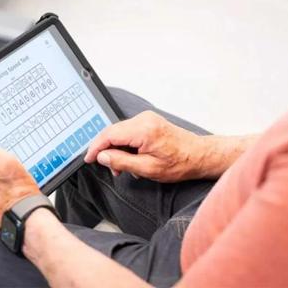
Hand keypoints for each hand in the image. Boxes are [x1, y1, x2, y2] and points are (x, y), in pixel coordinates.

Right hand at [84, 111, 207, 181]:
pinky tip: (132, 159)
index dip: (96, 147)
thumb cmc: (180, 163)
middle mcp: (144, 120)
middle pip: (113, 132)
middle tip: (110, 169)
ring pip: (120, 132)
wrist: (199, 155)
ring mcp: (147, 119)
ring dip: (117, 149)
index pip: (109, 134)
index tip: (89, 158)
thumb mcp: (148, 169)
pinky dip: (126, 145)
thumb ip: (122, 161)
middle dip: (107, 151)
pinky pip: (129, 131)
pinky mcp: (149, 121)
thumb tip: (102, 157)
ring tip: (124, 168)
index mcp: (143, 130)